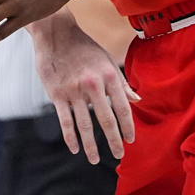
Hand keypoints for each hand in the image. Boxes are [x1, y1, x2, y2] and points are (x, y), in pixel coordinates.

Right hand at [30, 13, 139, 161]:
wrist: (56, 34)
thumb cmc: (85, 48)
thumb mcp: (107, 61)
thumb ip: (122, 83)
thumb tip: (138, 100)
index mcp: (109, 75)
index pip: (122, 107)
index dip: (128, 126)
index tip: (131, 140)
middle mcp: (93, 84)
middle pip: (106, 120)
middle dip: (114, 141)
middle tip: (119, 155)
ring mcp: (74, 91)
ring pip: (84, 125)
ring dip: (91, 146)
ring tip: (95, 160)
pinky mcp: (57, 94)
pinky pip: (65, 121)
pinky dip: (70, 137)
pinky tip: (75, 149)